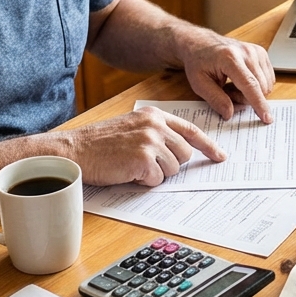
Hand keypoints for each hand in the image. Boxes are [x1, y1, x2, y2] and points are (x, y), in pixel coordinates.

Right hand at [70, 107, 226, 186]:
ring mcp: (150, 141)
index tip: (220, 155)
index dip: (208, 145)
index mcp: (154, 115)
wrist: (75, 150)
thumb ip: (156, 132)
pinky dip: (144, 181)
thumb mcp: (131, 126)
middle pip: (184, 153)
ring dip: (155, 173)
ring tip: (132, 165)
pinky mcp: (143, 159)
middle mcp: (155, 125)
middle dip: (170, 164)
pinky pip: (157, 180)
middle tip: (146, 164)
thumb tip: (181, 151)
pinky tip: (127, 172)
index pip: (190, 130)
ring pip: (173, 169)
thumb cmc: (100, 143)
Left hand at [177, 28, 275, 122]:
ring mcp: (256, 51)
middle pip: (260, 88)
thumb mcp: (198, 83)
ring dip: (251, 92)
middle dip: (245, 98)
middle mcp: (247, 53)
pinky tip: (241, 81)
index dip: (259, 104)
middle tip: (227, 92)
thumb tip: (230, 114)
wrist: (201, 43)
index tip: (267, 118)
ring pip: (266, 85)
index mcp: (230, 58)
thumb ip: (215, 99)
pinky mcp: (261, 53)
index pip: (250, 85)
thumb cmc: (198, 61)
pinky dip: (256, 85)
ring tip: (232, 85)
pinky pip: (268, 79)